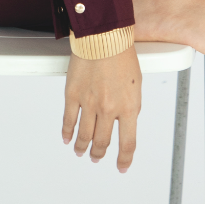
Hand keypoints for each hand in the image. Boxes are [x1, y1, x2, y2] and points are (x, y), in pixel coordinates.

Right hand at [62, 49, 141, 171]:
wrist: (103, 37)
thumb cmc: (122, 55)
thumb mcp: (136, 84)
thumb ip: (131, 105)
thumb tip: (127, 120)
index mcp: (128, 107)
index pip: (128, 143)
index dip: (124, 159)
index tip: (122, 166)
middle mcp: (108, 109)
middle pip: (103, 142)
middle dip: (100, 154)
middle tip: (97, 158)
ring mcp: (89, 104)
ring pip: (85, 135)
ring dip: (83, 147)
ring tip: (82, 152)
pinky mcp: (73, 96)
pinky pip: (69, 121)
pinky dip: (68, 133)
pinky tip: (68, 139)